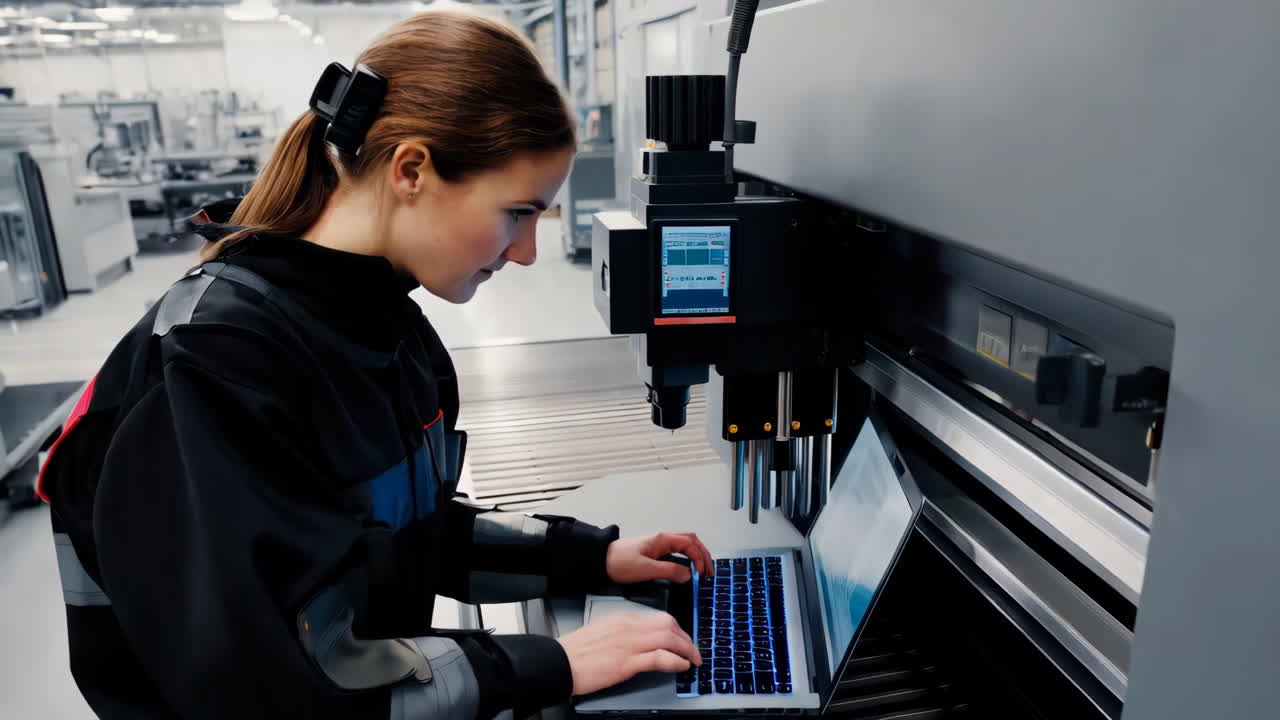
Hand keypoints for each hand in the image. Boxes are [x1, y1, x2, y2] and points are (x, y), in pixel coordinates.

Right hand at [558, 611, 701, 695]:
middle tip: (694, 650)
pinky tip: (682, 666)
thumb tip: (643, 640)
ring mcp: (629, 643)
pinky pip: (660, 658)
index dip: (677, 629)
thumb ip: (624, 632)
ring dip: (687, 649)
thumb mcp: (604, 631)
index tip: (683, 638)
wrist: (559, 661)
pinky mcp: (626, 662)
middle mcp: (629, 627)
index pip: (659, 617)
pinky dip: (675, 661)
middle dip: (686, 638)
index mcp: (623, 617)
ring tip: (693, 659)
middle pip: (668, 625)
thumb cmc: (578, 650)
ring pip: (669, 638)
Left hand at [606, 532, 713, 583]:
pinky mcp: (654, 551)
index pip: (690, 544)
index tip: (703, 573)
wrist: (601, 559)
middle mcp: (663, 539)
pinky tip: (688, 567)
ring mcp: (659, 544)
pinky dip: (687, 557)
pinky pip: (677, 550)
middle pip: (691, 541)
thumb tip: (688, 575)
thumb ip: (669, 571)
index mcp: (663, 540)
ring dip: (696, 555)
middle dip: (703, 554)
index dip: (700, 558)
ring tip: (703, 569)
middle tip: (710, 571)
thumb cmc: (619, 562)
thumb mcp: (646, 569)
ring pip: (685, 544)